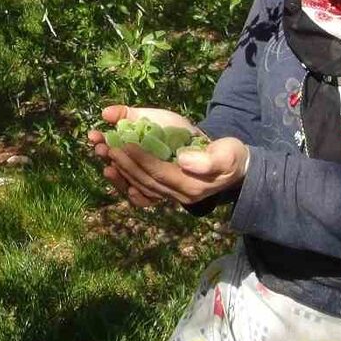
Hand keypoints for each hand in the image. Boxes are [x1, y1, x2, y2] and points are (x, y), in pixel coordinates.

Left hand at [87, 104, 246, 207]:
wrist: (236, 168)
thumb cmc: (232, 156)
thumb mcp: (228, 154)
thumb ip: (208, 160)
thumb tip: (183, 159)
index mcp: (192, 186)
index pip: (160, 173)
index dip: (140, 159)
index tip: (124, 144)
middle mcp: (179, 196)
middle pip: (146, 180)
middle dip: (124, 164)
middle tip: (106, 147)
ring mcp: (173, 196)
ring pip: (141, 186)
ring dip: (121, 172)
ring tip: (104, 156)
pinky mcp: (168, 192)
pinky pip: (143, 192)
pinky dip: (125, 183)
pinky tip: (112, 173)